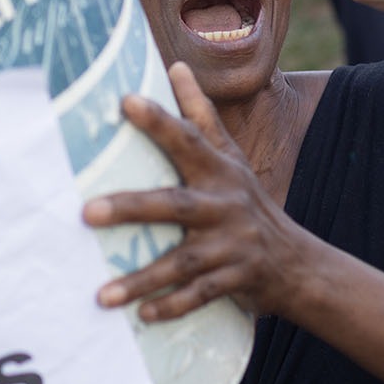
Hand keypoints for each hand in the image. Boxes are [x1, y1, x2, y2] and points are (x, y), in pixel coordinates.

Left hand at [84, 62, 314, 321]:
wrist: (296, 262)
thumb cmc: (246, 200)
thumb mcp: (230, 157)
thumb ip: (201, 114)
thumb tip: (176, 65)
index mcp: (219, 170)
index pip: (188, 138)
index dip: (159, 119)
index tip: (125, 100)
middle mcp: (224, 205)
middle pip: (173, 205)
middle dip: (131, 209)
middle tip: (86, 213)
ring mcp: (230, 246)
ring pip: (181, 263)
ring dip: (141, 280)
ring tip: (102, 294)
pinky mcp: (234, 280)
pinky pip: (199, 296)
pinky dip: (171, 307)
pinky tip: (142, 318)